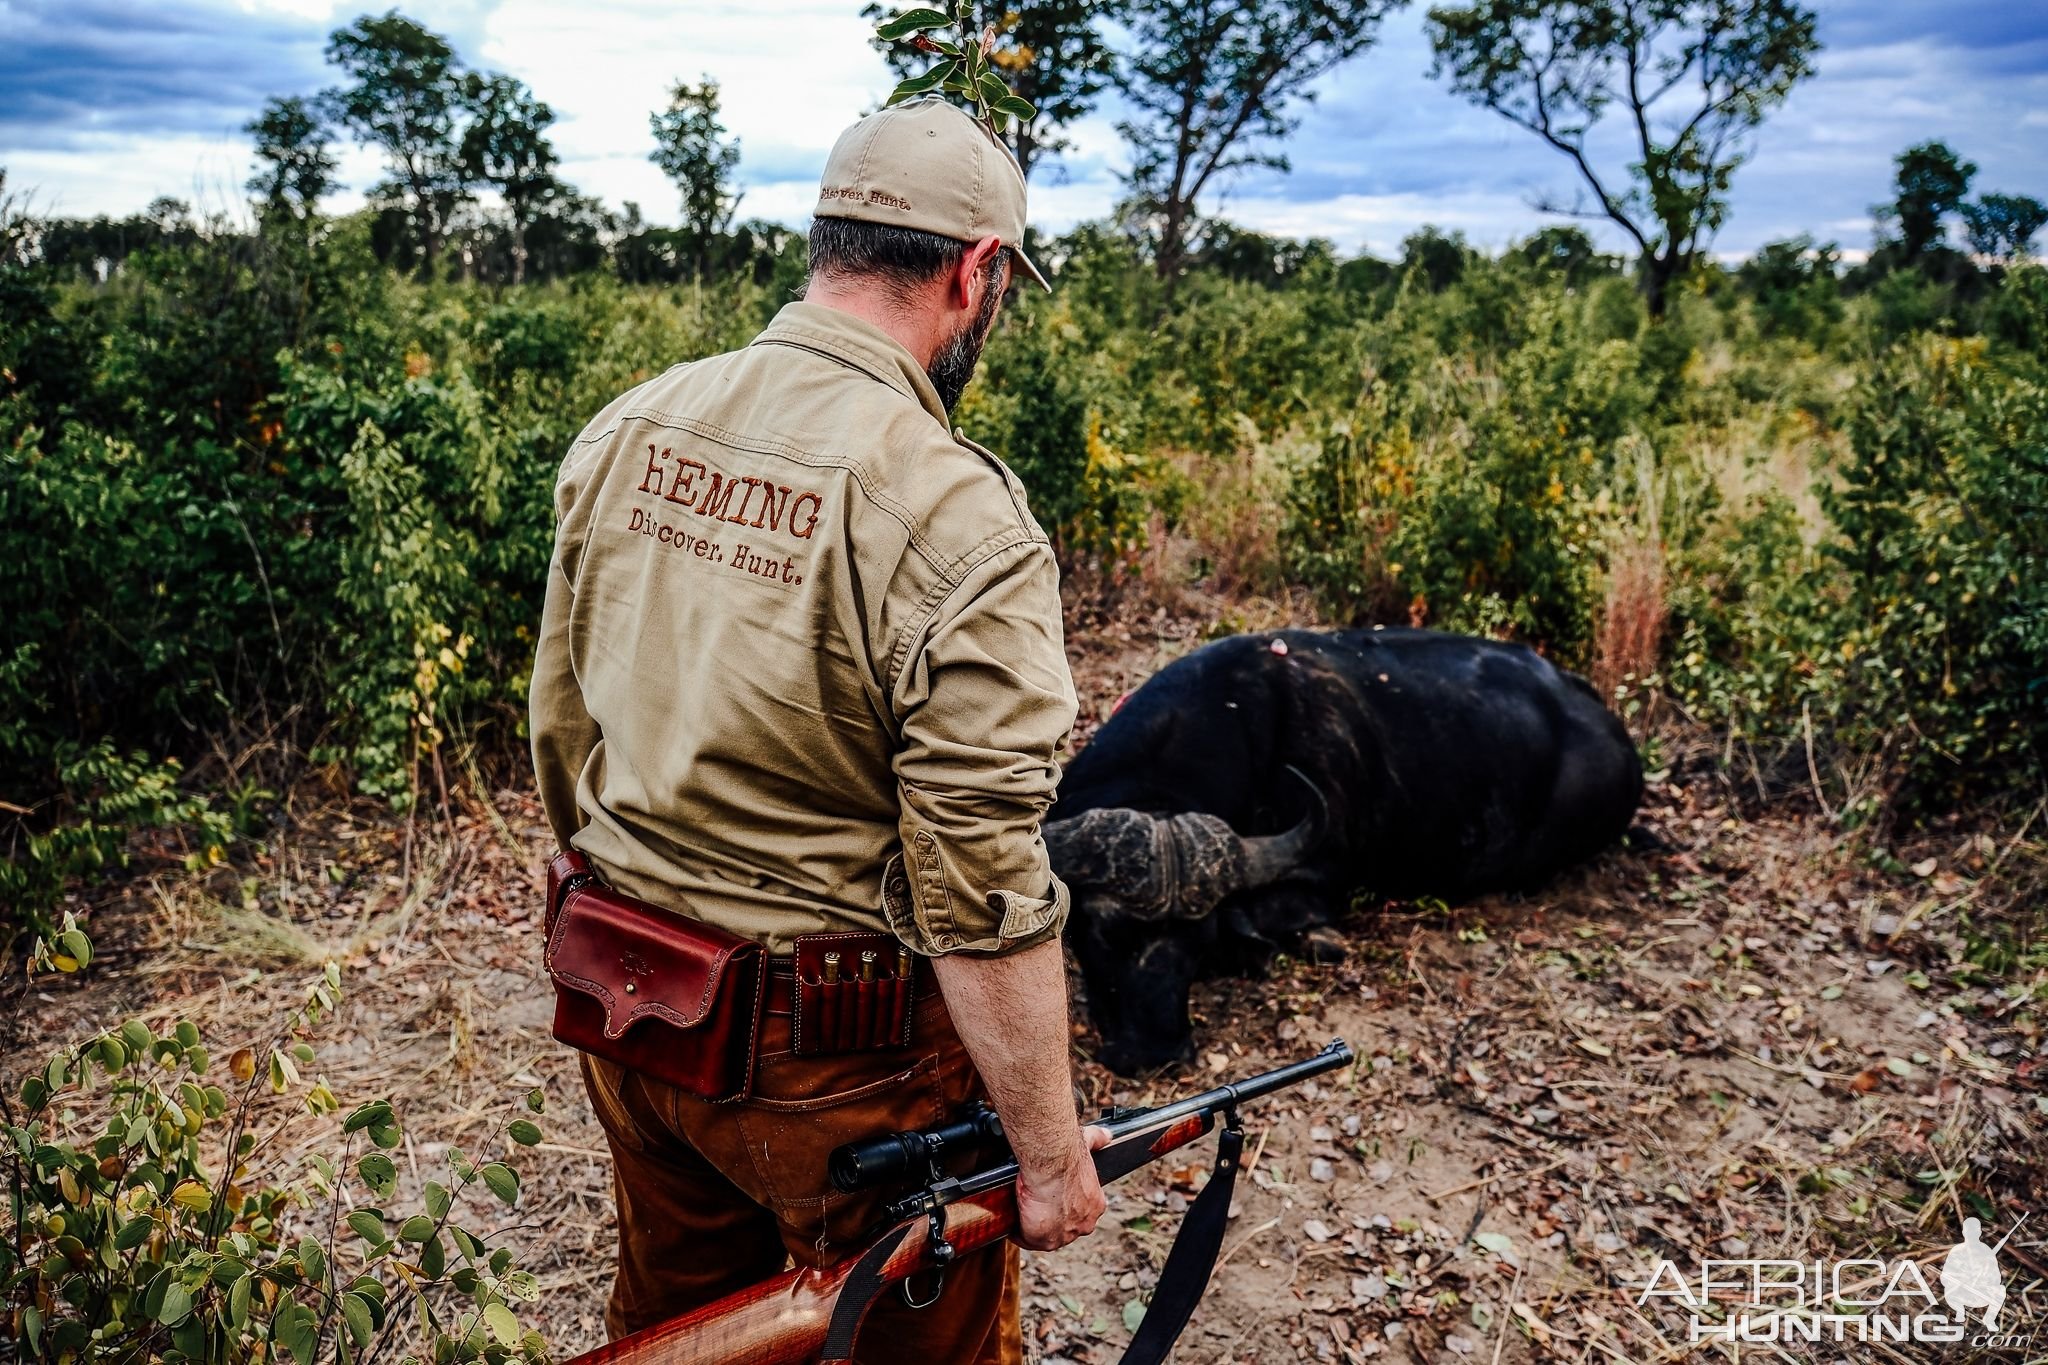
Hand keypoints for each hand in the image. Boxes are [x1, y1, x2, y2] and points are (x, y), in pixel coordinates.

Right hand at [1013, 1125, 1110, 1250]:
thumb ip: (1097, 1140)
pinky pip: (1027, 1240)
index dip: (1065, 1205)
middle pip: (1064, 1228)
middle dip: (1051, 1220)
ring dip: (1034, 1227)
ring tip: (1022, 1212)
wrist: (1052, 1165)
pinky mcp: (1044, 1240)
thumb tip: (1106, 1135)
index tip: (1053, 1196)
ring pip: (1047, 1236)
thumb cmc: (1067, 1155)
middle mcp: (1083, 1224)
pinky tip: (1012, 1222)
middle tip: (1036, 1205)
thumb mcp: (1088, 1145)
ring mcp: (1065, 1235)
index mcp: (1095, 1205)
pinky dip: (1018, 1232)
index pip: (1080, 1212)